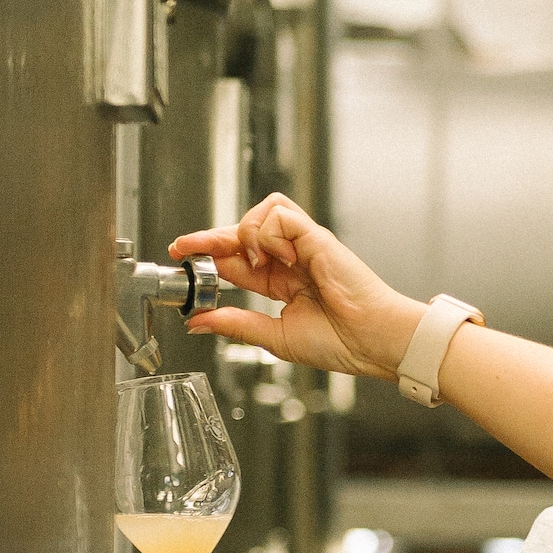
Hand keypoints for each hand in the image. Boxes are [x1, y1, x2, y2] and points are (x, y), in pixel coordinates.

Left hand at [169, 193, 428, 379]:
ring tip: (254, 261)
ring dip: (247, 233)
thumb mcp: (274, 337)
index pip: (237, 258)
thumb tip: (199, 321)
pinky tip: (279, 258)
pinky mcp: (317, 237)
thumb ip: (237, 324)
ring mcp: (305, 245)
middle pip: (243, 228)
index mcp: (283, 282)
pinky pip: (281, 214)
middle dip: (211, 237)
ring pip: (264, 210)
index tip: (181, 255)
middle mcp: (292, 259)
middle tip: (187, 247)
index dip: (207, 255)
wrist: (371, 340)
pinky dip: (270, 233)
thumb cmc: (340, 342)